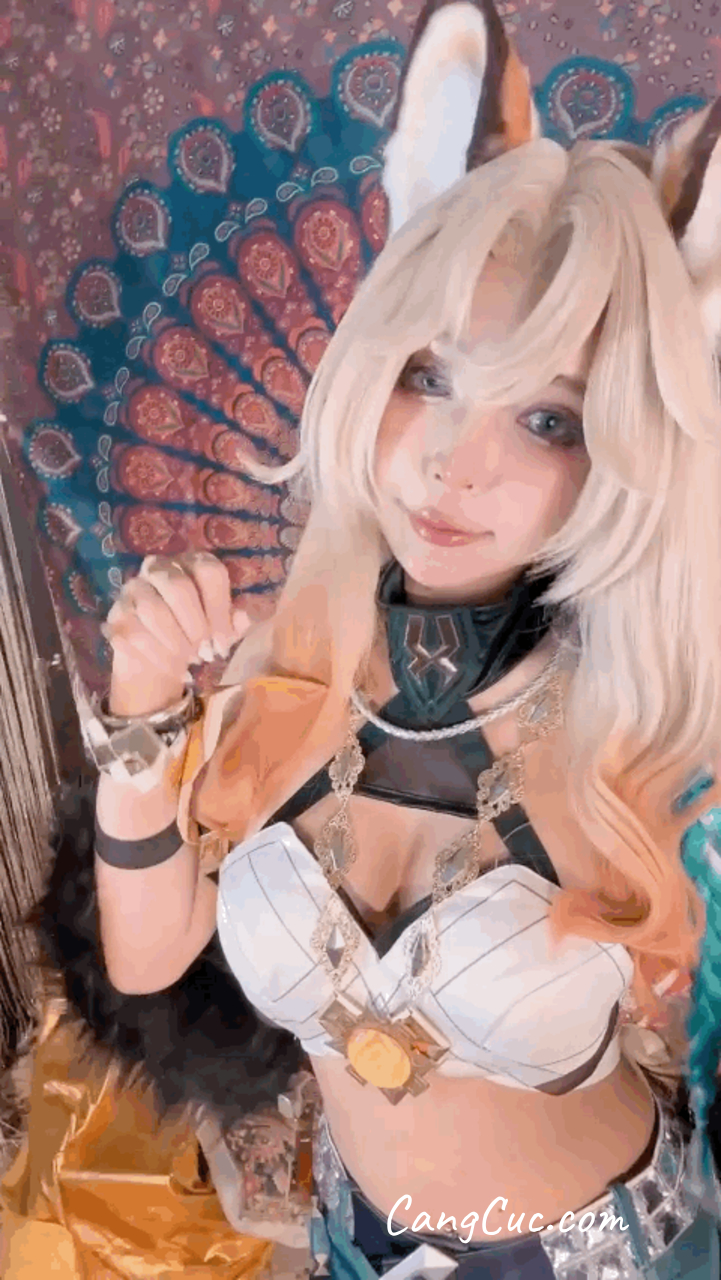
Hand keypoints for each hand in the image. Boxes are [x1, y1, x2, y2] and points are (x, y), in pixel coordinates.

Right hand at [102, 552, 250, 714]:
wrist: (162, 657)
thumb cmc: (199, 634)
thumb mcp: (223, 631)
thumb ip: (236, 622)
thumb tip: (242, 617)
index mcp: (193, 563)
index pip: (209, 572)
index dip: (219, 609)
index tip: (223, 643)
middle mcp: (159, 567)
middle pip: (178, 587)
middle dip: (196, 626)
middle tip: (206, 654)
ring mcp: (133, 588)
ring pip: (153, 610)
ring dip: (176, 642)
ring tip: (190, 662)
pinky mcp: (116, 614)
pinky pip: (132, 633)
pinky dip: (156, 655)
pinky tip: (173, 669)